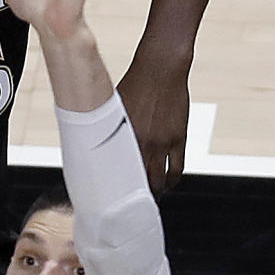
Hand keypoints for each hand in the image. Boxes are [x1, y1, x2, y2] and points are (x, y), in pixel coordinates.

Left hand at [117, 58, 189, 193]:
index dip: (115, 193)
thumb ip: (109, 131)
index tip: (111, 203)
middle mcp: (142, 143)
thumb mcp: (113, 109)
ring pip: (160, 181)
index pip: (116, 175)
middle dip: (136, 199)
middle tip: (132, 205)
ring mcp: (162, 143)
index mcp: (121, 138)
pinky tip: (167, 184)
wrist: (160, 68)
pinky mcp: (178, 138)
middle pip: (140, 183)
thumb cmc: (133, 86)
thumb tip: (96, 147)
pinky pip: (177, 168)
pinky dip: (171, 180)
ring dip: (155, 193)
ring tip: (151, 197)